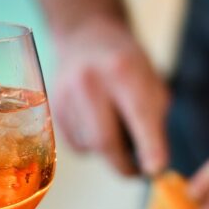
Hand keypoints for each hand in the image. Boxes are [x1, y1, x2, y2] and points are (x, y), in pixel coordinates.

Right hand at [52, 19, 168, 175]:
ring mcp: (65, 95)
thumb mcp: (152, 82)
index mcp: (123, 69)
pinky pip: (76, 144)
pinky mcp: (52, 109)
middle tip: (138, 172)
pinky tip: (97, 123)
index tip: (156, 172)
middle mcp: (89, 81)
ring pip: (90, 146)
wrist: (86, 37)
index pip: (138, 114)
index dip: (149, 147)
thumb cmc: (127, 65)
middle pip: (105, 141)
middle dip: (124, 166)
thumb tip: (153, 167)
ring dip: (109, 152)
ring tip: (118, 130)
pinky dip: (92, 145)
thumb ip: (155, 121)